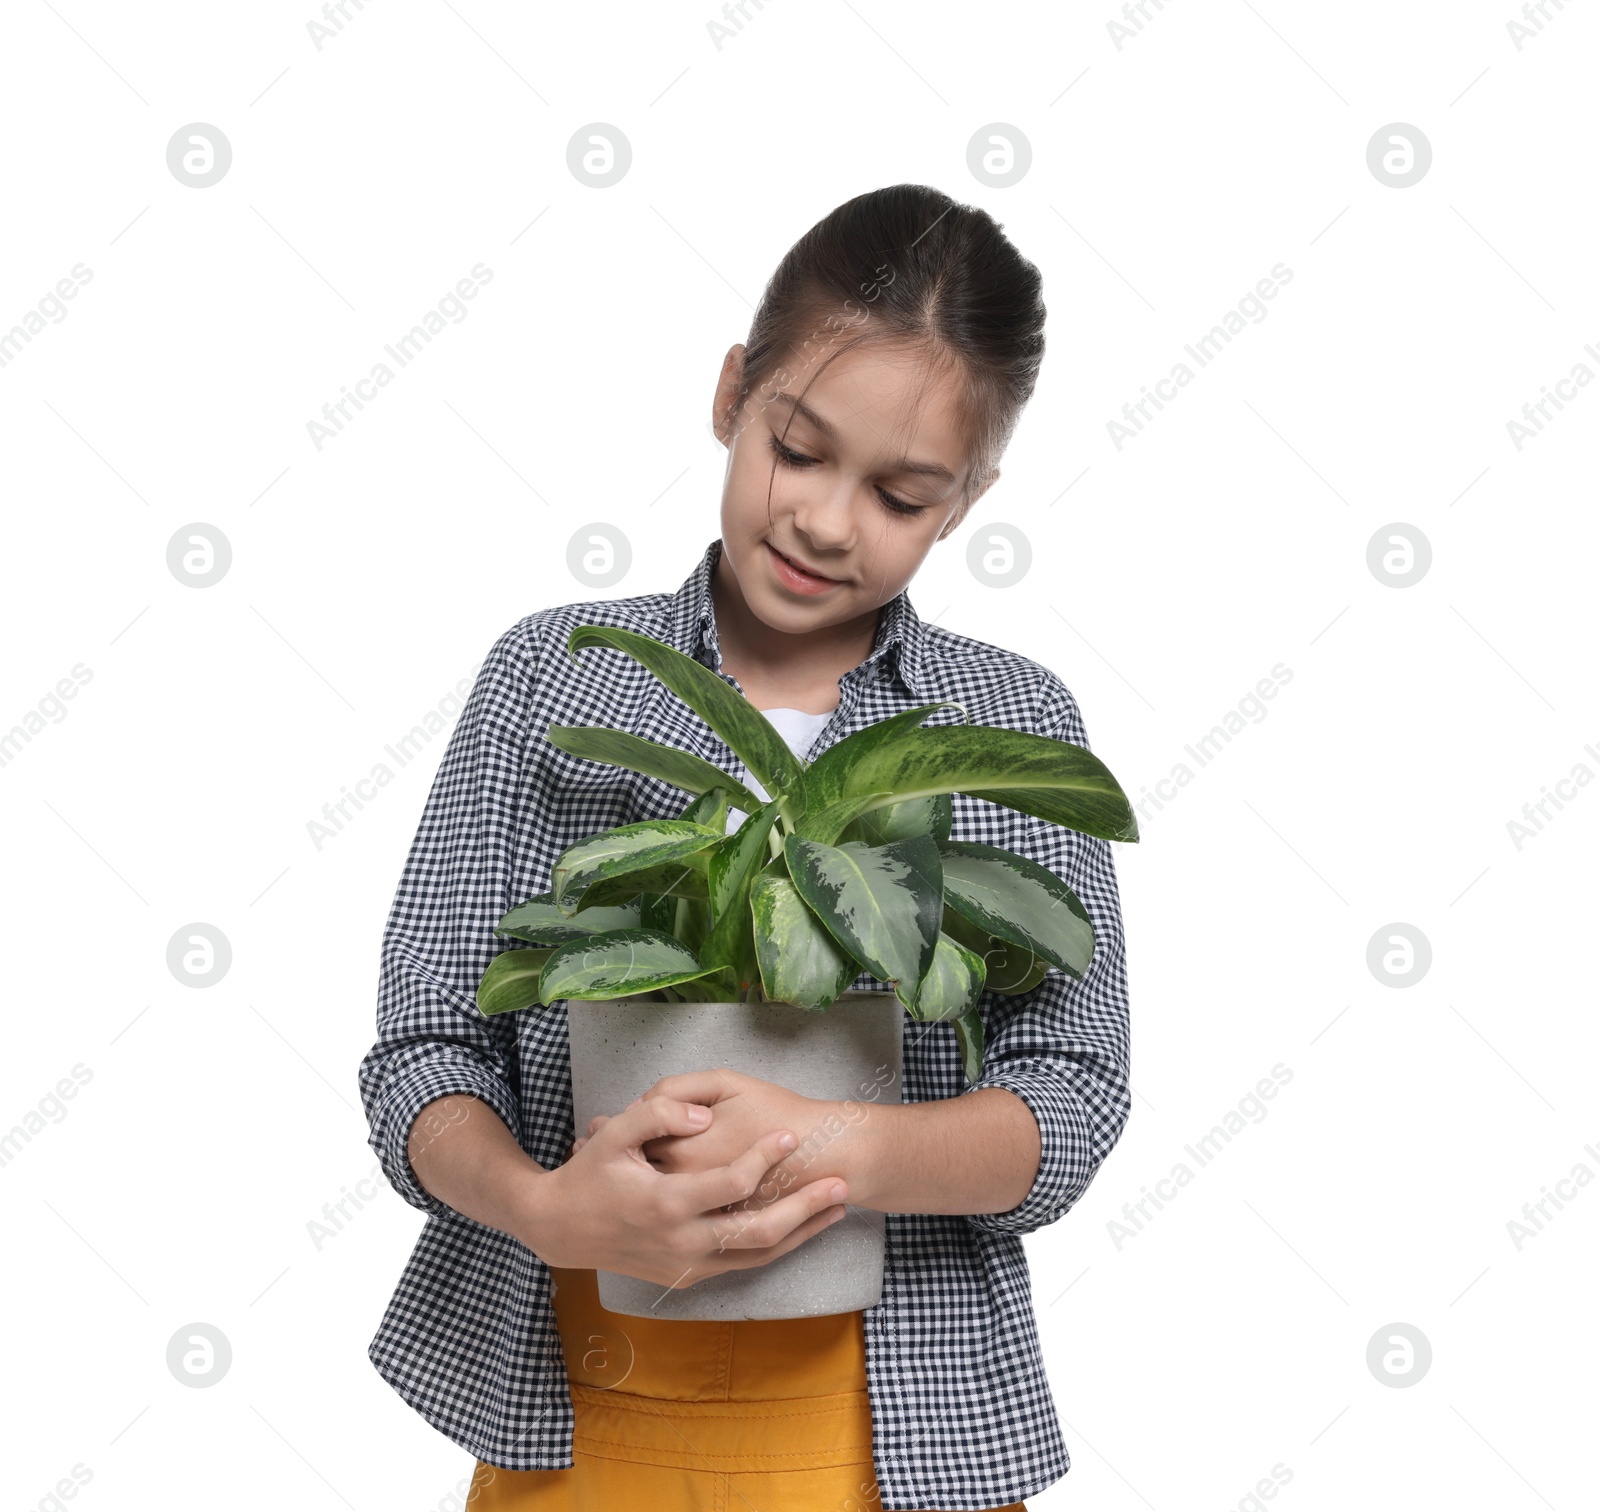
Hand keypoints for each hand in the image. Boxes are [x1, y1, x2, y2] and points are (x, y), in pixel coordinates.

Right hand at [528, 1093, 847, 1287]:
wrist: (562, 1229)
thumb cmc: (590, 1173)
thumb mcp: (614, 1133)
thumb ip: (658, 1114)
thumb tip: (702, 1115)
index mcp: (665, 1204)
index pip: (731, 1183)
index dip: (765, 1158)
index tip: (792, 1136)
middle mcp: (681, 1243)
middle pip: (758, 1230)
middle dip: (805, 1208)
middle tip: (841, 1184)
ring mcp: (686, 1266)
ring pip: (757, 1255)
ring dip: (801, 1233)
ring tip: (835, 1208)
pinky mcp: (687, 1277)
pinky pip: (741, 1264)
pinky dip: (775, 1246)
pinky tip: (800, 1228)